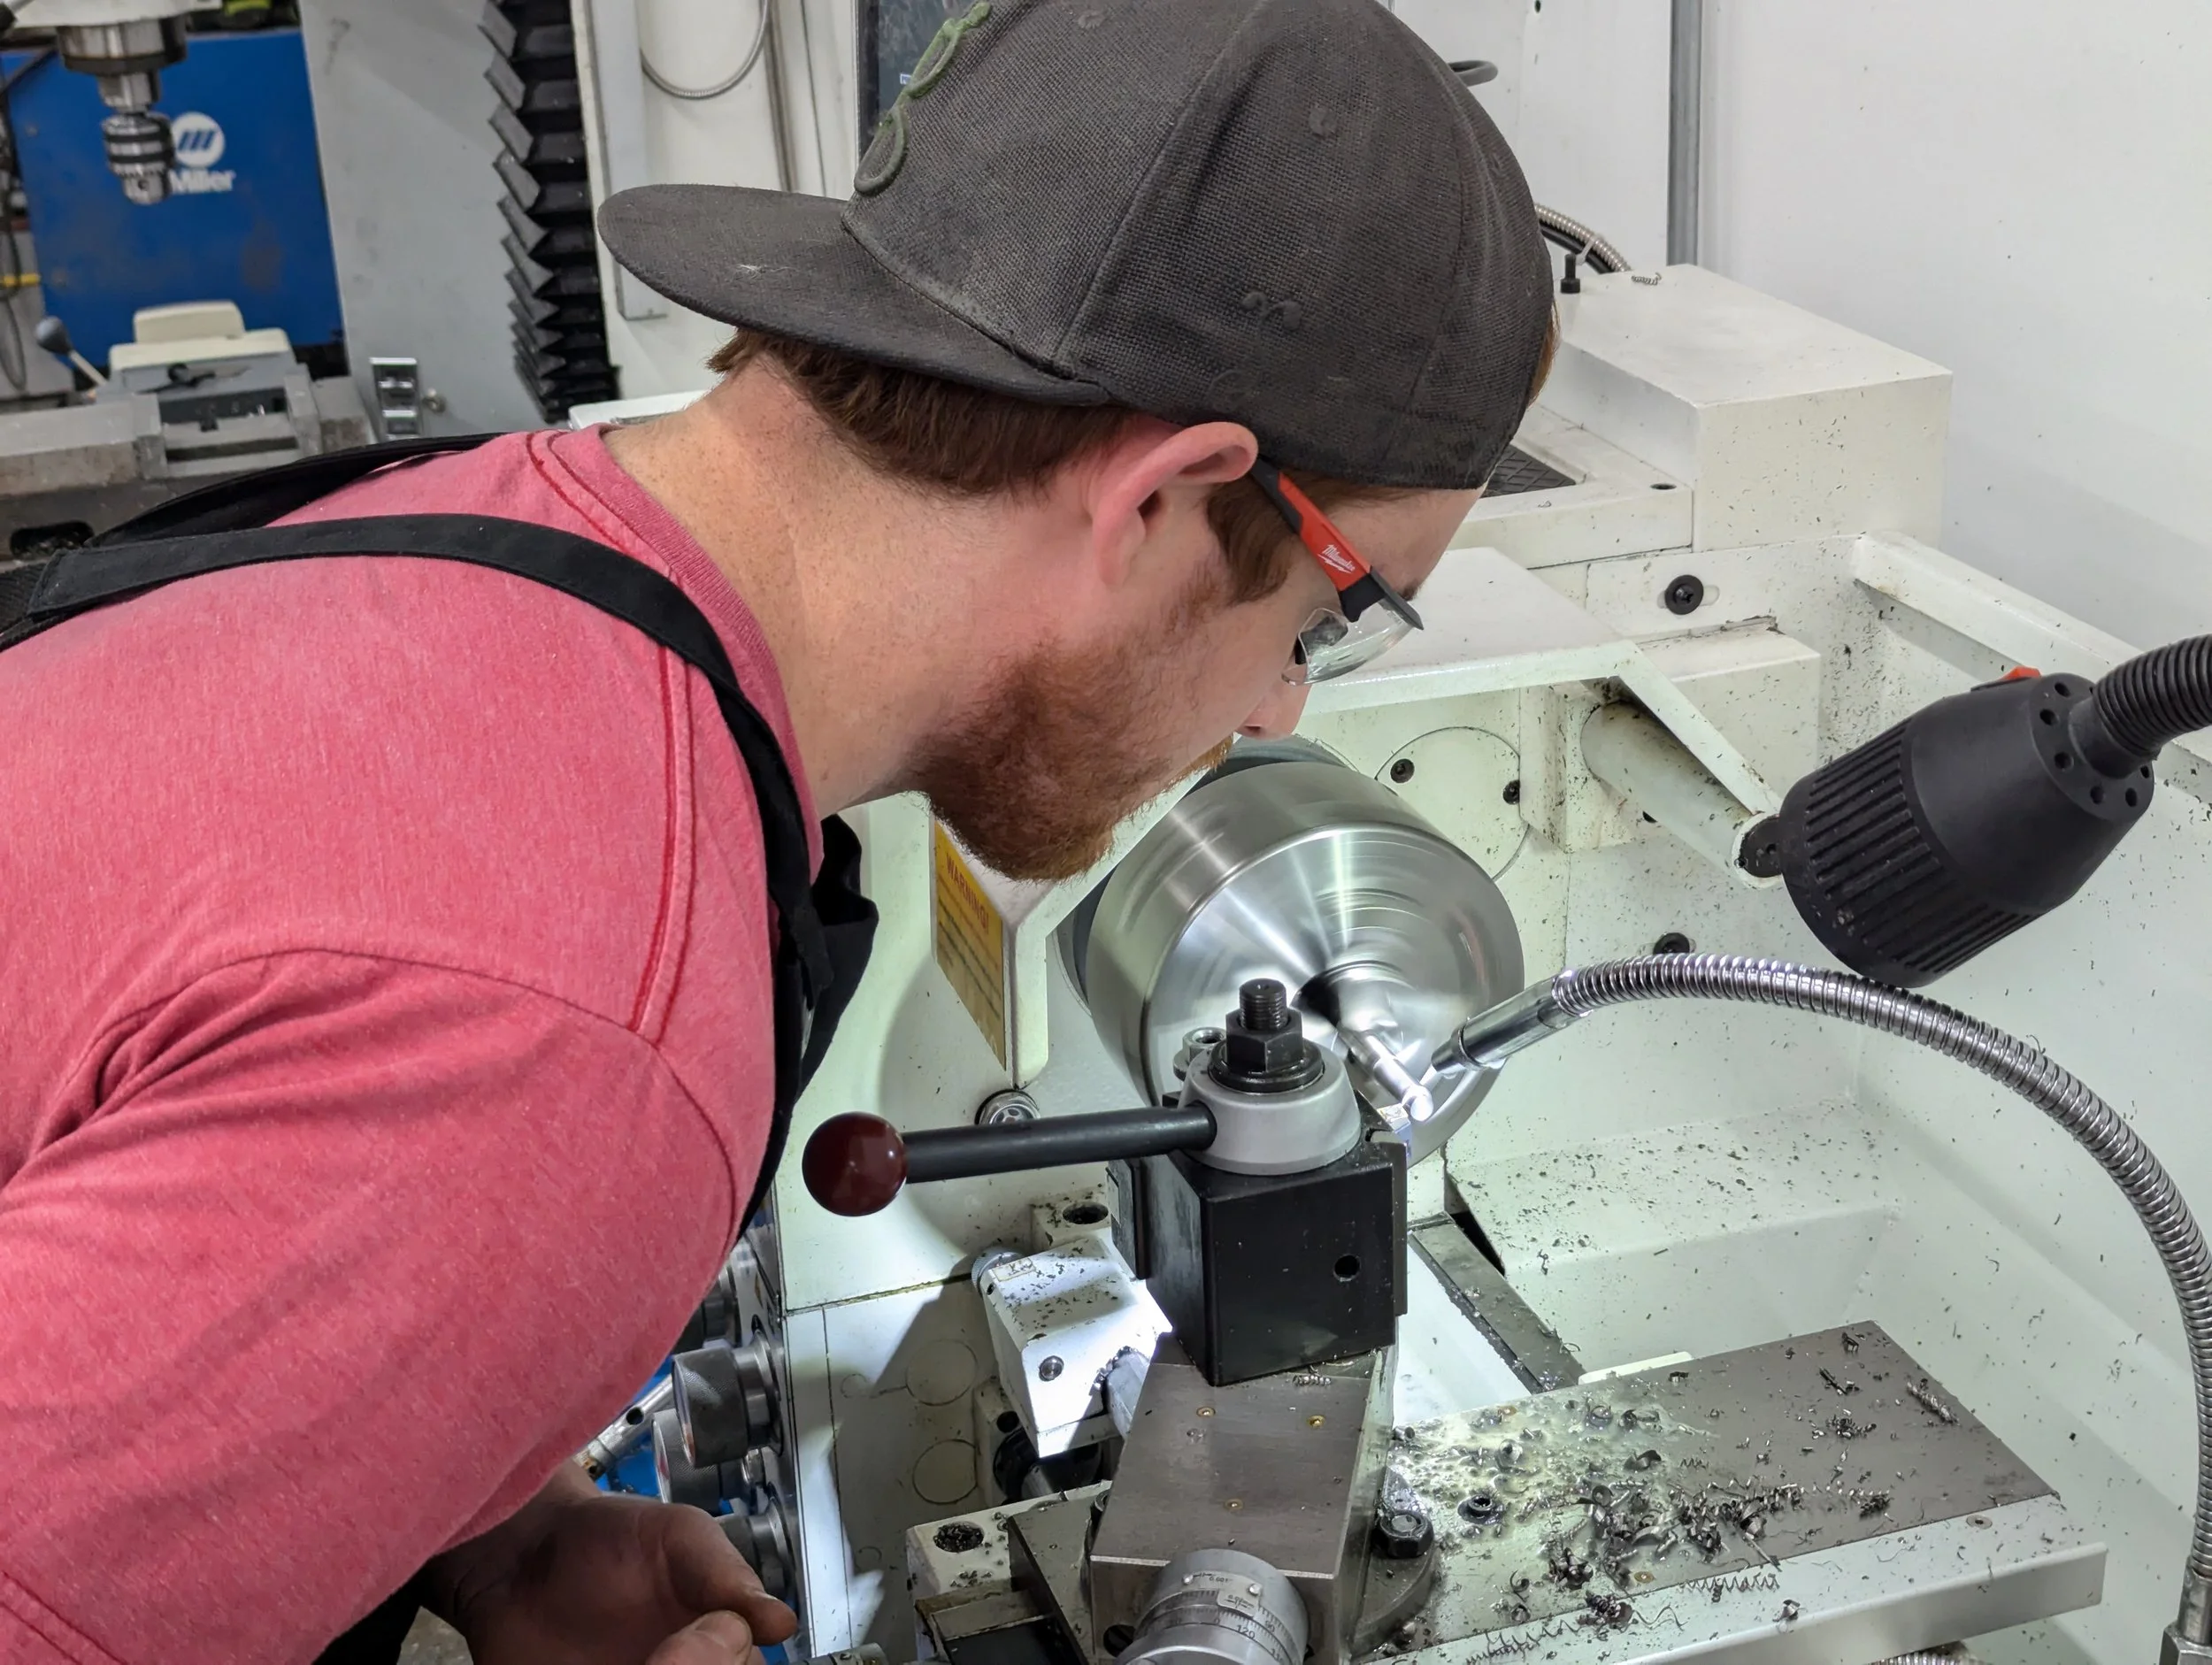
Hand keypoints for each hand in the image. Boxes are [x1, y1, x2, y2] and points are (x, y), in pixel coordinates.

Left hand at [427, 1463, 798, 1664]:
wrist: (524, 1548)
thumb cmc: (610, 1534)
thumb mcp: (681, 1537)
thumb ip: (728, 1578)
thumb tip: (782, 1623)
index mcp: (717, 1641)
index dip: (721, 1660)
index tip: (690, 1643)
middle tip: (660, 1656)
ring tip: (631, 1658)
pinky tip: (593, 1663)